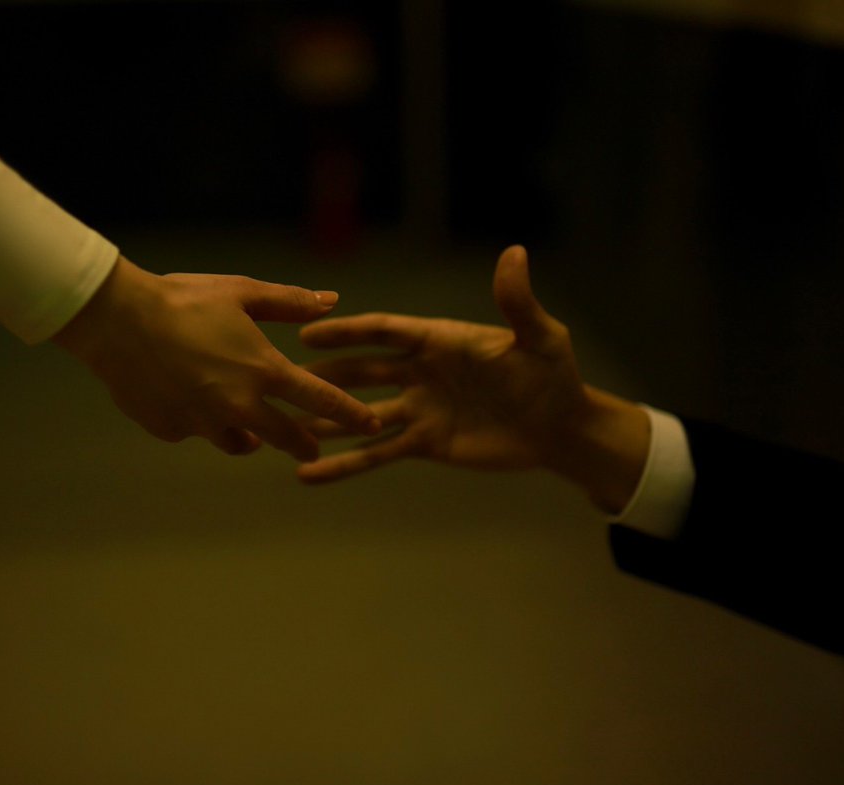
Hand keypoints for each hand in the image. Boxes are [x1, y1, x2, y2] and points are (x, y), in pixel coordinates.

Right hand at [52, 255, 380, 460]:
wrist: (118, 321)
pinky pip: (195, 431)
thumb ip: (290, 302)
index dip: (351, 415)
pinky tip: (186, 398)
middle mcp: (240, 405)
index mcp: (264, 370)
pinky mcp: (172, 430)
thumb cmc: (183, 299)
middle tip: (311, 446)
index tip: (371, 426)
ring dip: (249, 434)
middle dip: (304, 442)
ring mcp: (205, 423)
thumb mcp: (241, 292)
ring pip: (239, 442)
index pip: (321, 400)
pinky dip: (198, 420)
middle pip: (287, 437)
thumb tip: (331, 301)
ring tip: (249, 427)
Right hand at [297, 246, 648, 512]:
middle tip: (283, 380)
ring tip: (286, 427)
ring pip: (361, 414)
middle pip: (363, 371)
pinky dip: (344, 465)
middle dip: (326, 376)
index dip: (348, 332)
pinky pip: (377, 455)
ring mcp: (418, 408)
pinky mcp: (424, 443)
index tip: (308, 333)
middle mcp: (420, 371)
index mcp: (439, 340)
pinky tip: (309, 474)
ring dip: (326, 419)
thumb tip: (514, 252)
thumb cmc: (552, 375)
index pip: (385, 332)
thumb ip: (518, 301)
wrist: (560, 428)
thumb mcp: (539, 336)